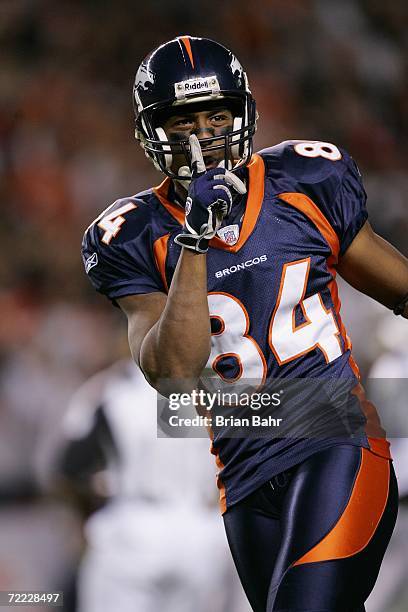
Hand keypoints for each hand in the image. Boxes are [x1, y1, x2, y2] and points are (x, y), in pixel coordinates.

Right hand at [174, 135, 245, 252]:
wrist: (198, 231)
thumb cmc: (207, 215)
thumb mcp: (211, 198)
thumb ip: (217, 184)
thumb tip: (224, 168)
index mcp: (197, 182)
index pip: (196, 162)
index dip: (195, 149)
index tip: (193, 137)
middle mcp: (197, 183)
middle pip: (221, 172)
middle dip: (234, 181)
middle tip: (241, 190)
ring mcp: (199, 190)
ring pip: (224, 186)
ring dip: (228, 199)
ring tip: (222, 208)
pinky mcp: (203, 198)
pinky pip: (223, 195)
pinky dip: (225, 204)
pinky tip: (219, 212)